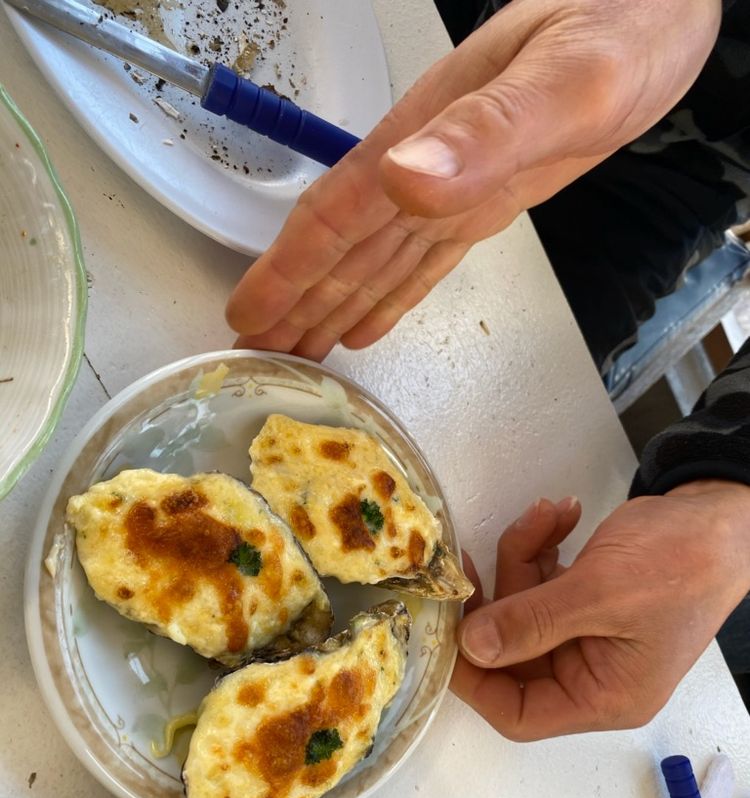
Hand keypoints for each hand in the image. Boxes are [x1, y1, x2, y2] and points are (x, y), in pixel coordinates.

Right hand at [227, 0, 720, 360]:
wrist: (662, 6)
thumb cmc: (626, 21)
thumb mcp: (566, 76)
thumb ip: (484, 130)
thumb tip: (403, 181)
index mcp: (427, 136)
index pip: (337, 211)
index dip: (288, 268)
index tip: (246, 316)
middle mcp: (428, 164)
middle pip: (343, 244)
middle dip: (296, 300)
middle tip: (253, 354)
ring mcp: (456, 183)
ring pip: (377, 257)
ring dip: (333, 304)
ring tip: (295, 349)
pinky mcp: (489, 196)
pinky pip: (427, 256)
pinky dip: (393, 293)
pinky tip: (366, 321)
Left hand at [450, 481, 749, 740]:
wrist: (721, 517)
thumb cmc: (682, 562)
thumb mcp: (601, 593)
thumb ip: (532, 622)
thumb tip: (471, 648)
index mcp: (602, 696)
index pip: (518, 712)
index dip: (475, 679)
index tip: (448, 630)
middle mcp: (591, 675)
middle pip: (511, 652)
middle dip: (499, 595)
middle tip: (478, 555)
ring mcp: (586, 636)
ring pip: (522, 607)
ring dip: (524, 556)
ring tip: (547, 513)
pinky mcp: (584, 601)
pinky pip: (541, 584)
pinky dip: (542, 548)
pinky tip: (561, 516)